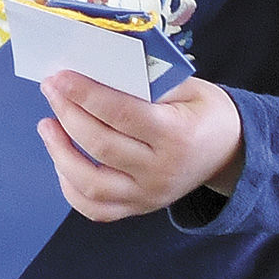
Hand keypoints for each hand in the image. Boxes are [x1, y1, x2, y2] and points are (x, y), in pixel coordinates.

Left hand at [37, 72, 242, 222]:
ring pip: (91, 184)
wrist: (232, 152)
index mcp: (177, 135)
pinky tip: (60, 159)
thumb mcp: (187, 86)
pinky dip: (69, 186)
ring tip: (47, 124)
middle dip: (68, 113)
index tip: (60, 77)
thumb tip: (93, 69)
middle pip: (101, 145)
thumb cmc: (203, 111)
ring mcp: (149, 195)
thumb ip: (145, 80)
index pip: (121, 114)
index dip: (85, 94)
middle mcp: (162, 171)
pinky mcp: (138, 208)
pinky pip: (95, 208)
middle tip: (50, 88)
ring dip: (60, 152)